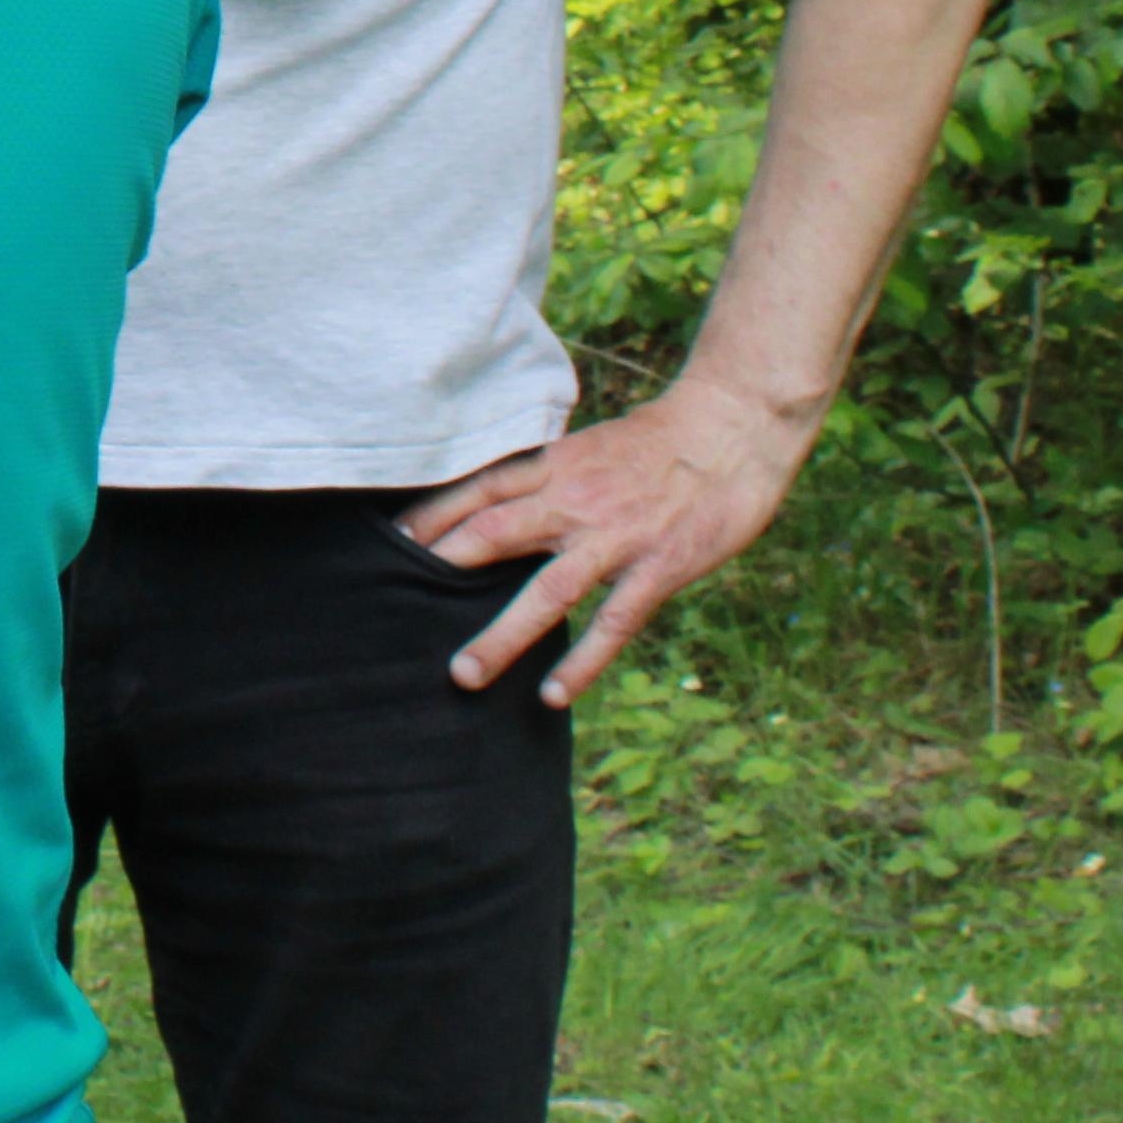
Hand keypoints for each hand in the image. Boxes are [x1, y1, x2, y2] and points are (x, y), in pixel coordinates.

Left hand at [398, 377, 822, 704]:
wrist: (733, 429)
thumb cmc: (660, 442)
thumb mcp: (590, 448)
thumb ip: (549, 478)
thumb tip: (503, 501)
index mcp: (556, 465)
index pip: (479, 489)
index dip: (432, 515)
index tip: (389, 542)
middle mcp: (575, 500)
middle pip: (494, 534)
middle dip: (442, 570)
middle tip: (394, 606)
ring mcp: (616, 537)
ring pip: (546, 592)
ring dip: (502, 635)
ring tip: (463, 674)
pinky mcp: (658, 568)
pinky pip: (614, 622)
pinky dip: (583, 660)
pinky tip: (553, 694)